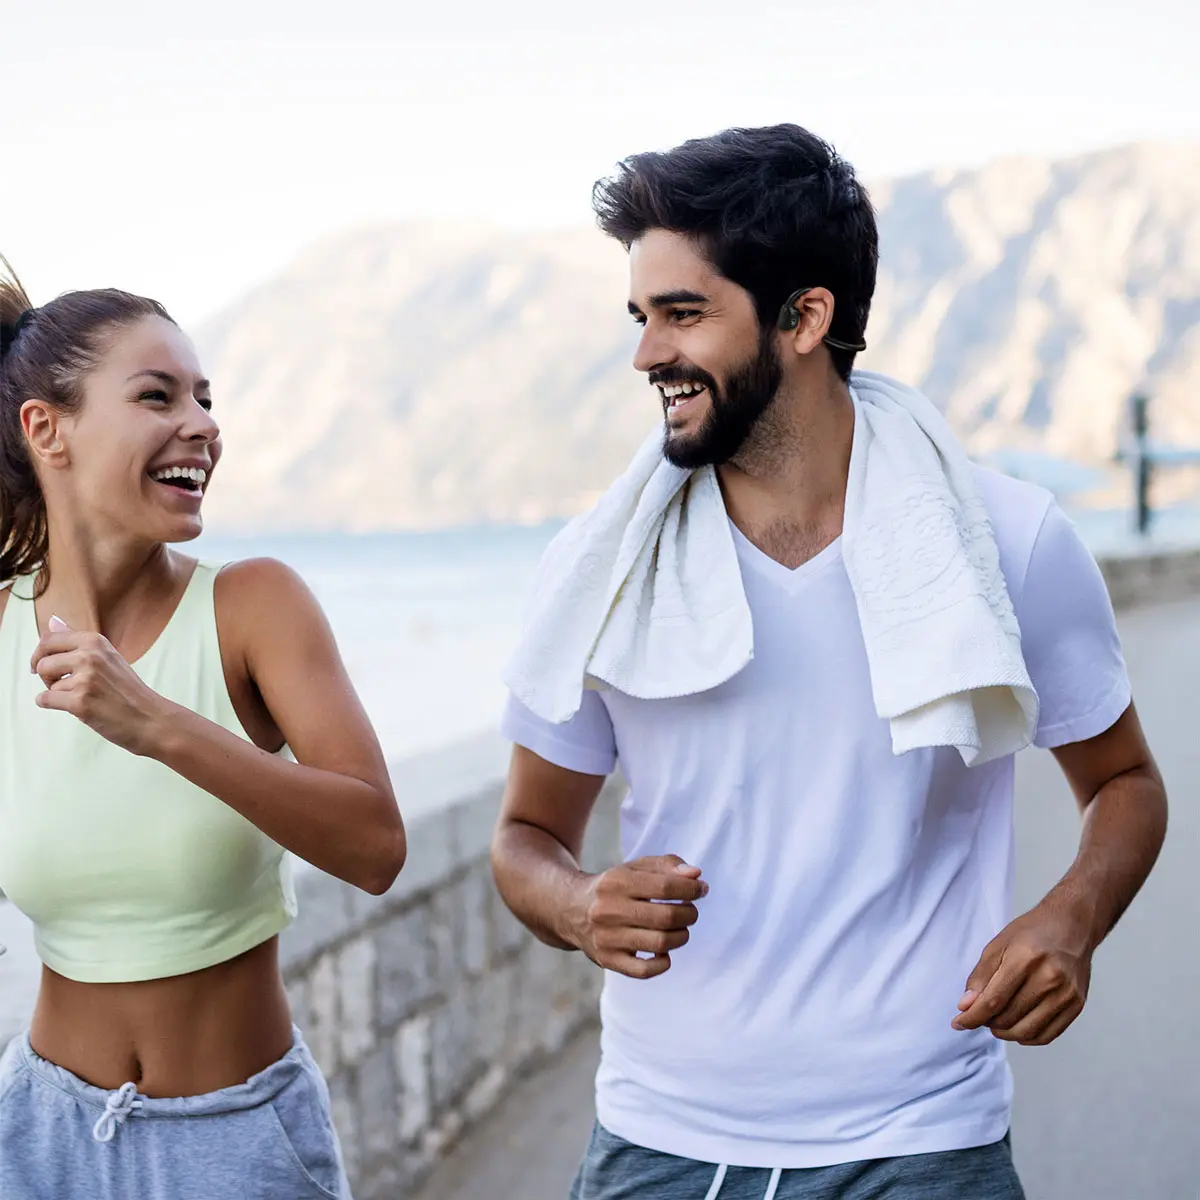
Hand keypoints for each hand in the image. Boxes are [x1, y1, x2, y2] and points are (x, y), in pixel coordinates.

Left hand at [30, 617, 170, 755]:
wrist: (151, 719)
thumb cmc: (128, 690)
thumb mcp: (107, 656)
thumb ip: (77, 641)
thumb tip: (52, 621)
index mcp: (95, 641)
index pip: (49, 639)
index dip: (39, 654)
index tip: (41, 666)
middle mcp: (90, 656)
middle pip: (42, 662)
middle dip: (46, 677)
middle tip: (63, 685)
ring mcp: (85, 679)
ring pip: (47, 684)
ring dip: (57, 694)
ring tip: (82, 697)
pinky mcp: (80, 702)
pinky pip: (45, 700)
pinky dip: (53, 705)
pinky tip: (75, 707)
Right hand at [569, 854, 707, 979]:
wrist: (571, 909)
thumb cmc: (614, 887)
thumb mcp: (634, 868)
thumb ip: (667, 865)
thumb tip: (696, 876)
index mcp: (617, 882)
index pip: (665, 886)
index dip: (691, 889)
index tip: (702, 889)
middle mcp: (608, 910)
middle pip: (666, 916)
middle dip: (689, 913)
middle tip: (691, 911)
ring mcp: (607, 938)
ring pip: (660, 943)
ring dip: (681, 936)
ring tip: (681, 929)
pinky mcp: (607, 960)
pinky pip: (644, 971)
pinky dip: (663, 963)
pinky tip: (664, 951)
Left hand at [952, 902, 1092, 1045]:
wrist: (1071, 925)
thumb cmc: (1031, 933)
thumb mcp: (998, 945)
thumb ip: (980, 977)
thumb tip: (965, 1007)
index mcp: (1025, 958)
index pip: (993, 1000)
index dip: (972, 1016)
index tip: (958, 1023)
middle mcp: (1049, 978)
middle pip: (1009, 1017)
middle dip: (987, 1022)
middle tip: (979, 1015)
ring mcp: (1066, 994)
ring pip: (1027, 1031)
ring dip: (1005, 1033)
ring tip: (995, 1023)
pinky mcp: (1077, 1005)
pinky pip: (1047, 1035)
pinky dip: (1026, 1037)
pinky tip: (1016, 1027)